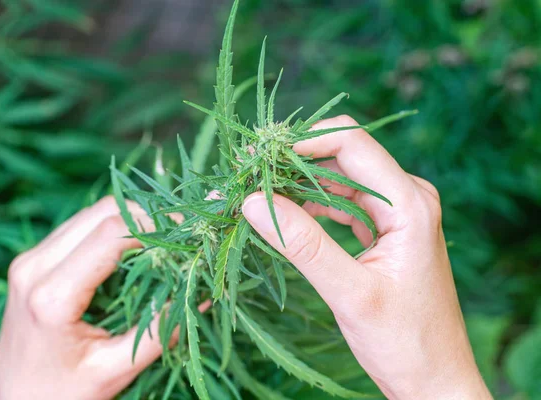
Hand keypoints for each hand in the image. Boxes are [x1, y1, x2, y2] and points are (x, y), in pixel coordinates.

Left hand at [0, 197, 206, 399]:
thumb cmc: (62, 394)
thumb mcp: (113, 370)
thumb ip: (157, 333)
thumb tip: (198, 296)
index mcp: (52, 297)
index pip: (111, 234)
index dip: (154, 227)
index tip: (185, 239)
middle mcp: (34, 267)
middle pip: (101, 212)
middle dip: (146, 217)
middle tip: (177, 238)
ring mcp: (29, 259)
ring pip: (90, 213)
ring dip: (129, 220)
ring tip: (160, 242)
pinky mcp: (32, 259)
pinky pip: (78, 227)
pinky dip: (110, 229)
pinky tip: (131, 249)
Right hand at [242, 116, 491, 399]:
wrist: (434, 378)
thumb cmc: (404, 342)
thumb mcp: (350, 293)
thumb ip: (303, 244)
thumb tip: (253, 202)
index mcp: (409, 203)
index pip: (351, 142)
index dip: (301, 142)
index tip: (258, 158)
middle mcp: (407, 197)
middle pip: (343, 155)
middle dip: (294, 162)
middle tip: (248, 178)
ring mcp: (398, 212)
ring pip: (340, 178)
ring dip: (299, 184)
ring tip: (258, 196)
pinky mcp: (386, 229)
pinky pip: (344, 202)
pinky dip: (313, 204)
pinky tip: (287, 216)